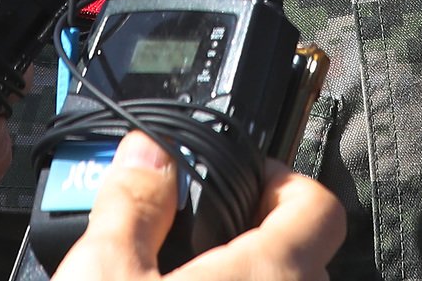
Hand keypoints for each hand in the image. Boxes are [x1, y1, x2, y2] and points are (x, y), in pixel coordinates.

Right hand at [54, 132, 345, 279]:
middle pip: (307, 255)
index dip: (283, 176)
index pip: (320, 204)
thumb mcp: (101, 276)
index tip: (245, 175)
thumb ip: (131, 201)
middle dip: (263, 236)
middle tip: (208, 230)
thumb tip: (146, 153)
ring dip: (253, 280)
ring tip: (193, 274)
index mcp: (270, 276)